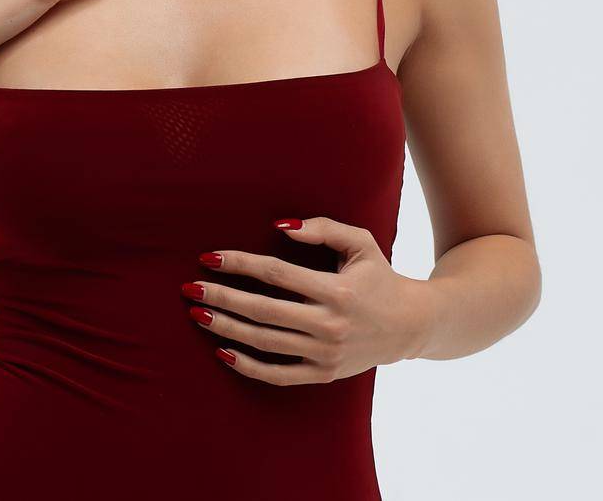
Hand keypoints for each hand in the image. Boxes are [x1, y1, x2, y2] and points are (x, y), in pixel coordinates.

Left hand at [181, 216, 428, 384]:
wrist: (412, 324)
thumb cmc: (379, 276)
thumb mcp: (360, 242)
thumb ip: (322, 229)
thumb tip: (278, 227)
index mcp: (337, 290)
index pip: (276, 274)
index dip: (239, 264)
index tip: (208, 257)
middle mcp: (330, 325)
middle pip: (263, 311)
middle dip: (222, 298)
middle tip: (190, 288)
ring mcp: (326, 354)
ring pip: (265, 343)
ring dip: (226, 329)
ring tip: (198, 314)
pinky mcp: (324, 374)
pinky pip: (278, 374)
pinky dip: (248, 366)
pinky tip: (222, 351)